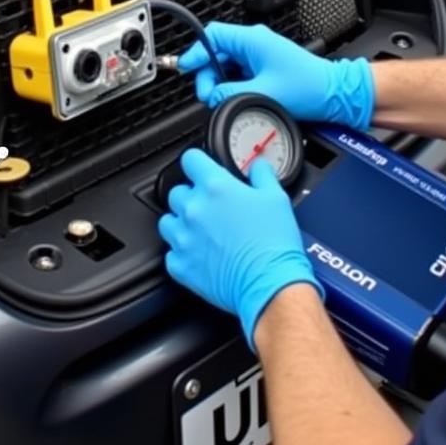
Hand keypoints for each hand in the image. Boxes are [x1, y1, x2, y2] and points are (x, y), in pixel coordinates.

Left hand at [159, 148, 323, 350]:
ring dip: (181, 223)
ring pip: (168, 221)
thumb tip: (258, 166)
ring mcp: (184, 238)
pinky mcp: (181, 265)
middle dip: (192, 196)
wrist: (271, 284)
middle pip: (177, 191)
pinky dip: (182, 253)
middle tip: (211, 208)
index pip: (190, 160)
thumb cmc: (274, 244)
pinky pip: (171, 253)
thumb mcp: (276, 198)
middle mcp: (194, 209)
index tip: (202, 169)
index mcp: (215, 187)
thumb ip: (262, 175)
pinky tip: (199, 253)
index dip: (198, 164)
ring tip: (201, 231)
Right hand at [178, 21, 374, 128]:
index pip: (213, 36)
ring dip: (220, 82)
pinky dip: (231, 85)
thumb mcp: (265, 93)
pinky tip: (235, 97)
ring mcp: (260, 55)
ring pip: (227, 65)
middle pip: (216, 52)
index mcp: (253, 40)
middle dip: (207, 74)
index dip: (196, 52)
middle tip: (208, 94)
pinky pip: (238, 73)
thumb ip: (232, 94)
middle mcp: (255, 44)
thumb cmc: (310, 88)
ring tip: (222, 99)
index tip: (186, 67)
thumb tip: (213, 96)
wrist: (336, 95)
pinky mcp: (265, 68)